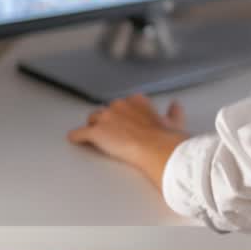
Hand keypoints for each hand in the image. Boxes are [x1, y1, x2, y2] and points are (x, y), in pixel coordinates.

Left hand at [68, 94, 190, 188]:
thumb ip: (173, 112)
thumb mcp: (174, 122)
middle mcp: (119, 105)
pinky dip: (77, 137)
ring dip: (93, 128)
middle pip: (106, 111)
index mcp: (137, 101)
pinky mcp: (96, 133)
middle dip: (107, 121)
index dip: (122, 115)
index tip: (124, 122)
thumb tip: (175, 106)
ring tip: (95, 138)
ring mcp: (106, 118)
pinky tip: (76, 140)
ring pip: (92, 120)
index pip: (123, 104)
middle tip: (111, 133)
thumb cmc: (166, 137)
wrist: (157, 148)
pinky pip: (80, 133)